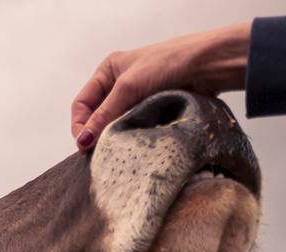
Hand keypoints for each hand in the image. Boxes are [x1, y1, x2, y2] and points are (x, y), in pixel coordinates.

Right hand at [71, 22, 250, 149]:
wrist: (206, 65)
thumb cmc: (167, 64)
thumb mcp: (128, 88)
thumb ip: (103, 116)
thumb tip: (83, 142)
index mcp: (108, 72)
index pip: (81, 104)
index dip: (80, 125)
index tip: (85, 145)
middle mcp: (119, 85)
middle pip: (97, 117)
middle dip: (97, 134)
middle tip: (100, 153)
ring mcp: (136, 99)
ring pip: (116, 125)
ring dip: (115, 138)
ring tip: (117, 151)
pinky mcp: (152, 110)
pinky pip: (134, 129)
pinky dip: (131, 138)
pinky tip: (133, 146)